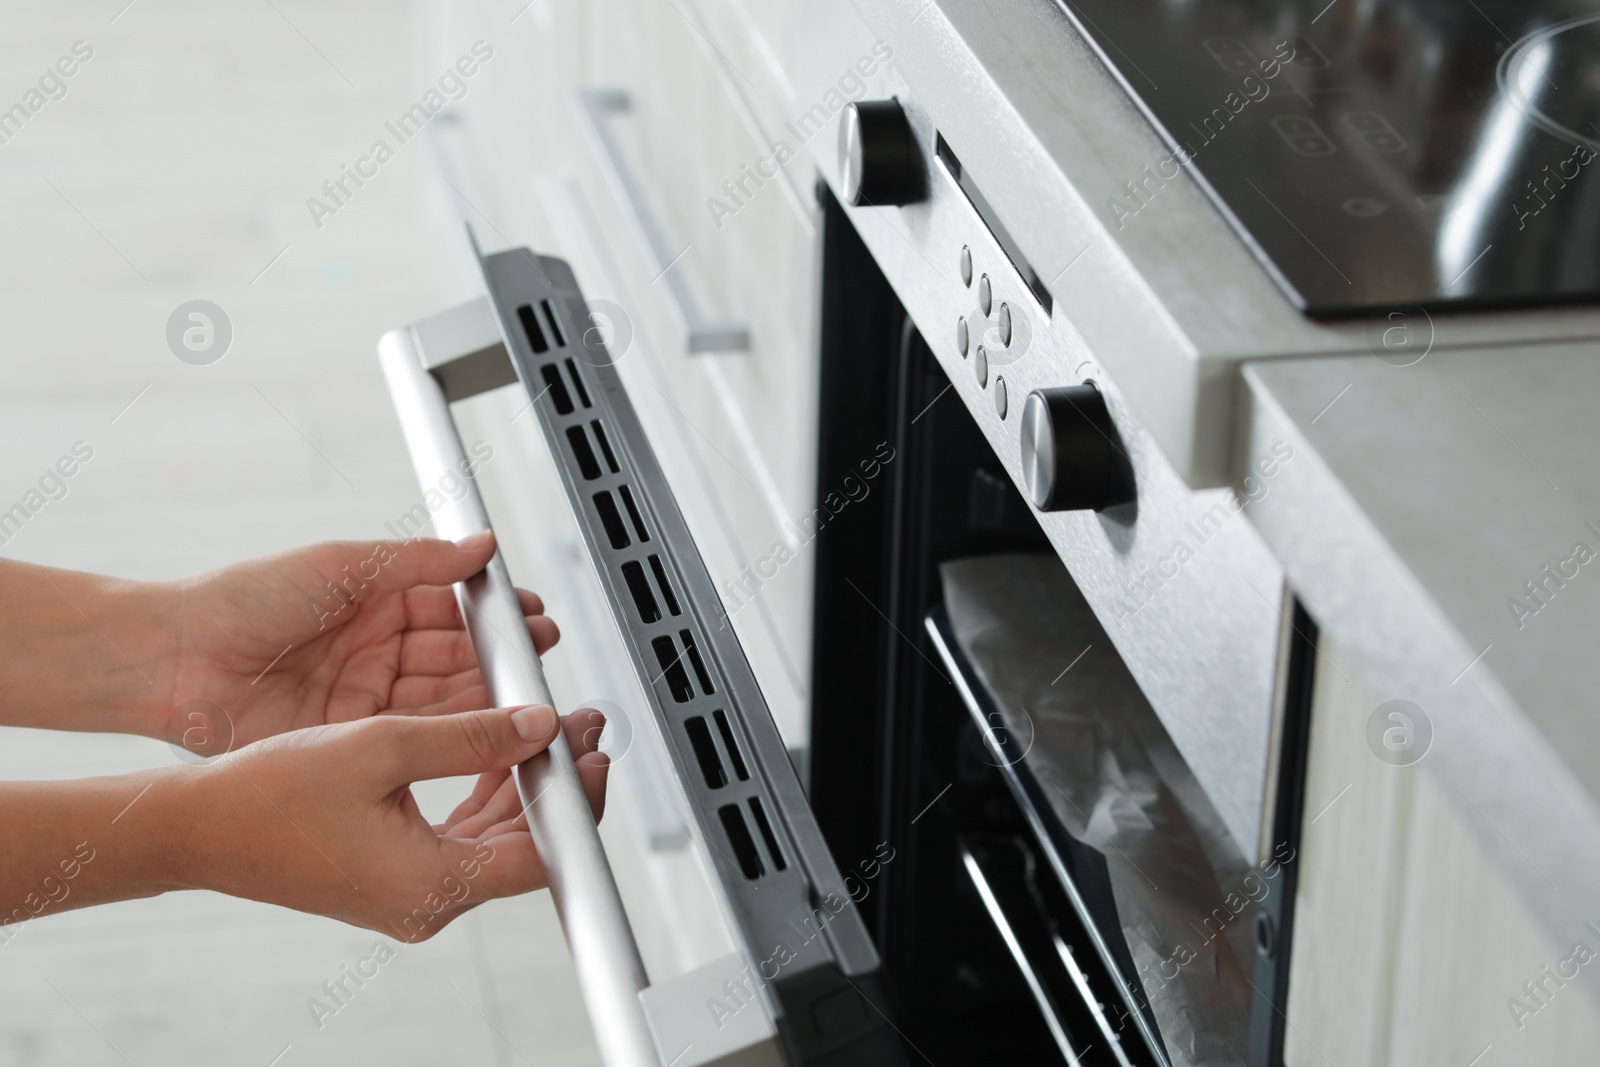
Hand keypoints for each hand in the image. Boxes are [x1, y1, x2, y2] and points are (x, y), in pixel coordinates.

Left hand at [154, 534, 557, 750]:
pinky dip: (450, 732)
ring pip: (441, 698)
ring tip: (525, 694)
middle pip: (454, 657)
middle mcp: (375, 650)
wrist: (176, 660)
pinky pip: (411, 735)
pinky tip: (482, 728)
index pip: (451, 608)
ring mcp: (364, 697)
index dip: (492, 616)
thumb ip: (419, 562)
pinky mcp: (349, 738)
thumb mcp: (341, 566)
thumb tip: (481, 548)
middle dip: (500, 658)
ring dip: (484, 695)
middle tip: (540, 660)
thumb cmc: (242, 600)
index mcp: (374, 601)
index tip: (532, 620)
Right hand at [174, 704, 609, 938]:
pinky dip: (483, 795)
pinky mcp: (395, 879)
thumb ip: (471, 737)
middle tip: (579, 726)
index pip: (541, 854)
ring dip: (522, 784)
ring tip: (545, 728)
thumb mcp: (383, 746)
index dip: (578, 801)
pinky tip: (493, 750)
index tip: (594, 753)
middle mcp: (427, 902)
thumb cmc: (270, 795)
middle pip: (524, 847)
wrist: (200, 827)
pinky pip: (460, 838)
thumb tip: (537, 727)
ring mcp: (412, 895)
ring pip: (494, 840)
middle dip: (555, 782)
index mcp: (431, 883)